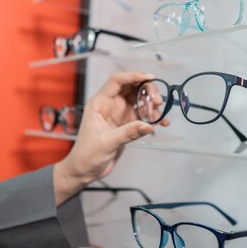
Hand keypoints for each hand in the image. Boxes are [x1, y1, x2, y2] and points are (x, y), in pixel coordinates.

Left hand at [53, 71, 169, 203]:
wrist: (84, 171)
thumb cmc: (86, 155)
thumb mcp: (107, 143)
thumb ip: (128, 133)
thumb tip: (148, 125)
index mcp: (100, 103)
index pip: (117, 81)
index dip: (133, 76)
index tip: (150, 78)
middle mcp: (110, 105)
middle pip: (132, 87)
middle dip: (147, 91)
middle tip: (157, 102)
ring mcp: (120, 114)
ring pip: (140, 100)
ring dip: (152, 105)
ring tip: (159, 117)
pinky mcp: (127, 124)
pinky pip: (144, 116)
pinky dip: (154, 117)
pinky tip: (162, 123)